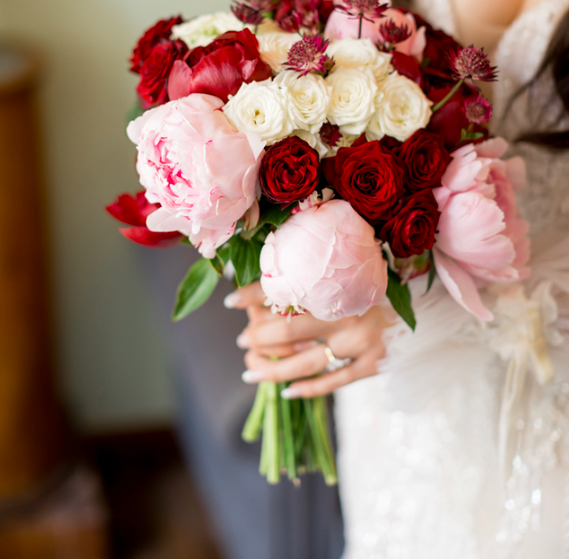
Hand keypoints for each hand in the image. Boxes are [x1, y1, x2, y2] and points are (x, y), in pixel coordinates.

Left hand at [225, 282, 391, 397]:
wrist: (433, 306)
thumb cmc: (388, 283)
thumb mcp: (355, 272)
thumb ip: (321, 277)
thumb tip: (274, 278)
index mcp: (341, 284)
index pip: (286, 290)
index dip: (254, 295)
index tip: (231, 301)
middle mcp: (348, 314)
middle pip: (287, 328)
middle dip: (258, 336)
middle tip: (243, 339)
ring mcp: (361, 343)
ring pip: (305, 362)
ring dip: (272, 369)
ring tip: (250, 372)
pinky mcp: (374, 365)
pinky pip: (333, 382)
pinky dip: (307, 389)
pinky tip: (285, 392)